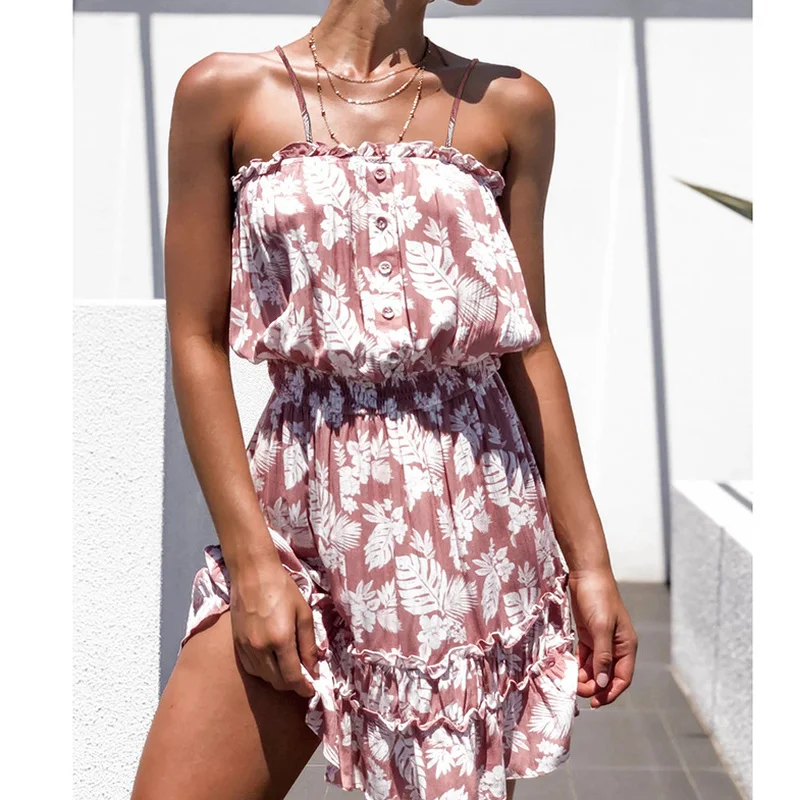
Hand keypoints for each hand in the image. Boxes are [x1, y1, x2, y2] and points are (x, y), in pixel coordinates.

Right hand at [229, 558, 319, 697]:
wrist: (253, 574)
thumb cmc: (283, 589)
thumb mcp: (303, 613)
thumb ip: (308, 644)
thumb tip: (313, 669)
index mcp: (280, 639)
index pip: (292, 676)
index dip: (304, 688)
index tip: (312, 690)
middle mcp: (260, 648)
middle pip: (278, 681)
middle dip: (293, 684)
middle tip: (304, 678)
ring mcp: (246, 647)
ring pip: (264, 677)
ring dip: (278, 679)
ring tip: (289, 669)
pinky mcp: (236, 644)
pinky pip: (251, 668)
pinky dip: (264, 671)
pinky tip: (272, 662)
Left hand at [568, 567, 637, 707]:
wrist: (586, 574)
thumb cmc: (598, 598)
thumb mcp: (601, 628)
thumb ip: (603, 656)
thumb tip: (603, 684)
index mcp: (626, 647)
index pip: (622, 678)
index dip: (610, 693)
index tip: (595, 703)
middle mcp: (615, 647)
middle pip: (607, 676)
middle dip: (594, 687)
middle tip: (577, 692)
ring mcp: (601, 641)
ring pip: (594, 668)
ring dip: (584, 678)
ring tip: (570, 683)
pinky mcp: (588, 635)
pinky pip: (584, 657)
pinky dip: (577, 666)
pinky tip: (568, 671)